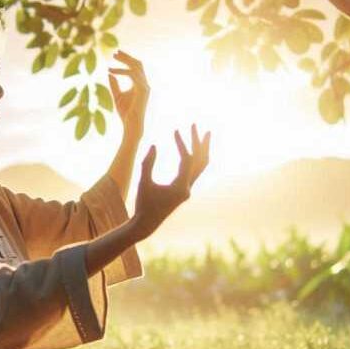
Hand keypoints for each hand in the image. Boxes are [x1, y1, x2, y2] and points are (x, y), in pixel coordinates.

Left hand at [108, 49, 149, 137]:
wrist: (131, 124)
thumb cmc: (125, 113)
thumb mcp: (117, 96)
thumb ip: (114, 85)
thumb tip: (109, 73)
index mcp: (140, 84)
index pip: (135, 67)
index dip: (126, 60)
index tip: (115, 55)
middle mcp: (144, 83)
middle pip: (137, 63)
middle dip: (127, 56)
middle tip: (115, 52)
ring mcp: (145, 86)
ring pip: (136, 66)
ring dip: (125, 60)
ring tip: (114, 56)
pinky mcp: (143, 89)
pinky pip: (132, 74)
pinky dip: (121, 71)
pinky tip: (111, 71)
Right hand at [130, 123, 210, 240]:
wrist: (147, 223)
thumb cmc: (143, 203)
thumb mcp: (144, 183)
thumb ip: (148, 164)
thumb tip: (153, 145)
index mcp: (180, 188)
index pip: (187, 160)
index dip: (182, 143)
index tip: (175, 130)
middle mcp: (188, 189)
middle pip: (200, 161)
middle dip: (199, 142)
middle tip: (196, 125)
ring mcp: (188, 190)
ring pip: (201, 166)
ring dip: (204, 150)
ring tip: (206, 134)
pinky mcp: (184, 190)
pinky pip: (195, 171)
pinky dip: (197, 158)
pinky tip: (196, 149)